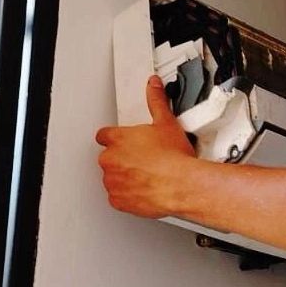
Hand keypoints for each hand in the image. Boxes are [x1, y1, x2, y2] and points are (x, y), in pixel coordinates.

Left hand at [95, 75, 196, 217]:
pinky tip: (144, 190)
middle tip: (143, 160)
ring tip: (146, 176)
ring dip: (124, 177)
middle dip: (122, 158)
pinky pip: (118, 197)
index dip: (116, 139)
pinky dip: (127, 195)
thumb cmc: (173, 158)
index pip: (104, 135)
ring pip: (112, 177)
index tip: (126, 142)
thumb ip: (156, 101)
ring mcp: (112, 180)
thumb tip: (153, 85)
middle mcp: (110, 159)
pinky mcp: (118, 200)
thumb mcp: (167, 122)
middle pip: (109, 157)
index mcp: (117, 138)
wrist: (181, 185)